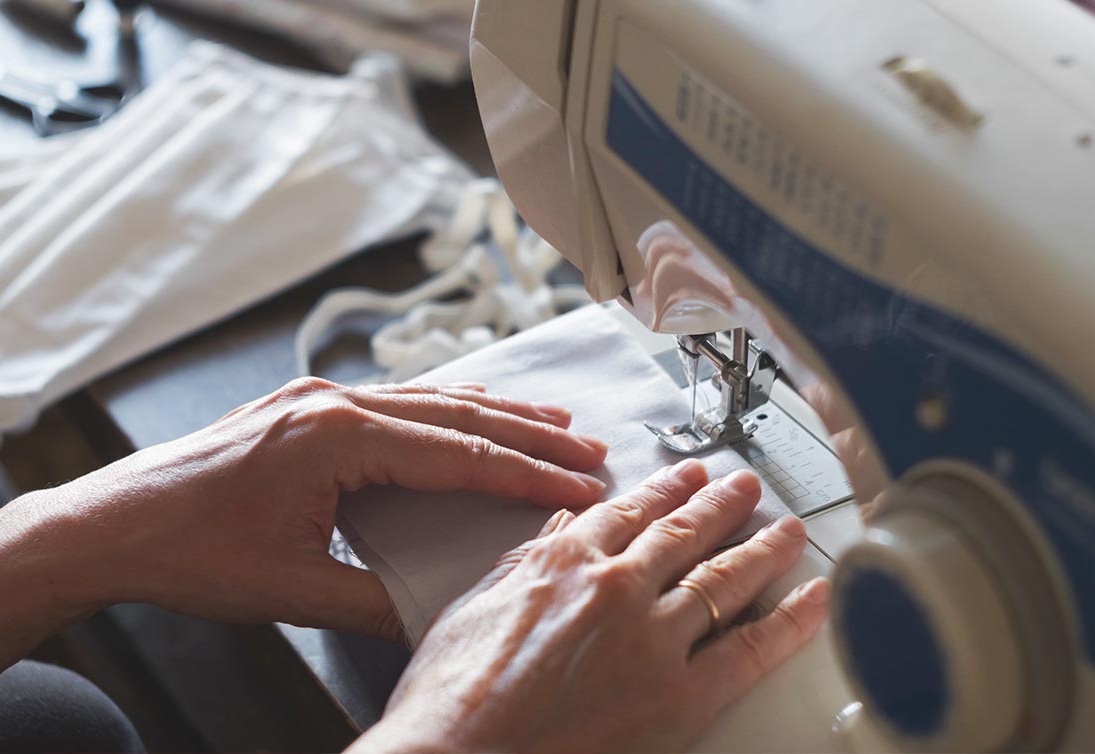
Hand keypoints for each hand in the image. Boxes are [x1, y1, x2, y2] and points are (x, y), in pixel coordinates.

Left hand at [32, 377, 608, 639]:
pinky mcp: (303, 409)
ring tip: (555, 421)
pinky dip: (443, 409)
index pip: (454, 454)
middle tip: (591, 449)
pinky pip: (392, 401)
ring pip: (427, 399)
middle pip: (453, 415)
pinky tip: (472, 412)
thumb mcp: (291, 587)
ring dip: (493, 413)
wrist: (109, 524)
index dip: (524, 474)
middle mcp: (330, 404)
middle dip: (528, 435)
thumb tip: (440, 613)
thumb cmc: (189, 552)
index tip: (579, 485)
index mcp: (333, 438)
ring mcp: (314, 400)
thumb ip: (373, 600)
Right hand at [356, 461, 829, 752]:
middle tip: (744, 486)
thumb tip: (555, 530)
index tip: (686, 478)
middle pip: (682, 532)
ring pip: (723, 576)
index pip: (628, 511)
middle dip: (720, 503)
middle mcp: (615, 586)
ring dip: (762, 545)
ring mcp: (653, 637)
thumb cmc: (453, 695)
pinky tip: (811, 598)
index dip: (665, 490)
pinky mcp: (681, 694)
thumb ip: (524, 564)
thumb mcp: (473, 607)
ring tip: (784, 527)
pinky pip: (751, 647)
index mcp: (563, 561)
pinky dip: (790, 619)